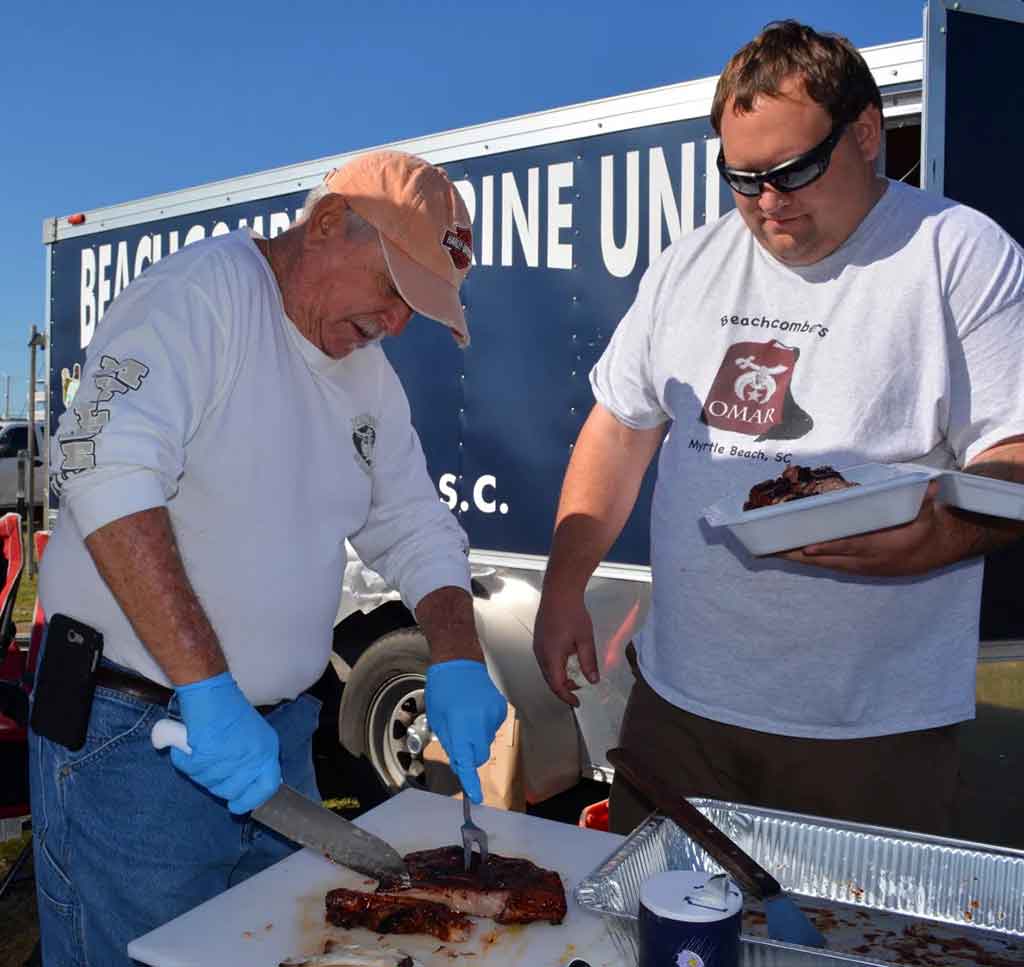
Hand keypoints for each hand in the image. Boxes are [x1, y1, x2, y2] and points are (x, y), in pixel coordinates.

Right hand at [171, 672, 281, 813]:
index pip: (267, 787)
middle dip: (215, 784)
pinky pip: (191, 768)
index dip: (250, 800)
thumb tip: (244, 787)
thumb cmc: (227, 709)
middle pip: (232, 790)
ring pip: (209, 782)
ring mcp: (233, 755)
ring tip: (199, 747)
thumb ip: (252, 760)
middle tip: (207, 766)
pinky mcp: (210, 752)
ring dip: (198, 769)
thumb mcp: (252, 736)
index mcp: (267, 750)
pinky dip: (183, 759)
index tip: (237, 805)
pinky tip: (186, 745)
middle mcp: (254, 755)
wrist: (210, 688)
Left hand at [425, 660, 506, 803]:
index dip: (471, 782)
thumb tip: (460, 762)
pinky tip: (476, 710)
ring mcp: (493, 715)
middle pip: (479, 755)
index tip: (475, 797)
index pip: (468, 761)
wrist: (460, 663)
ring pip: (486, 741)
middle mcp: (480, 722)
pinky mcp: (501, 710)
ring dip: (476, 737)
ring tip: (465, 716)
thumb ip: (451, 742)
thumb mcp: (439, 719)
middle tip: (457, 739)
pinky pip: (492, 728)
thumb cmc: (443, 689)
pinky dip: (483, 726)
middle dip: (469, 754)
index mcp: (461, 725)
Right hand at [533, 588, 597, 706]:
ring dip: (560, 676)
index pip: (556, 685)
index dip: (567, 696)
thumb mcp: (585, 640)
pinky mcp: (539, 639)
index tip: (577, 702)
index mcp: (551, 656)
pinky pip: (545, 659)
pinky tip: (567, 660)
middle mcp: (540, 653)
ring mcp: (538, 645)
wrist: (559, 592)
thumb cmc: (573, 614)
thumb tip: (592, 680)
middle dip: (564, 687)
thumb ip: (588, 662)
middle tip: (580, 688)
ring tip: (576, 675)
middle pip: (549, 679)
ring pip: (547, 669)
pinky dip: (556, 666)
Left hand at [774, 482, 961, 576]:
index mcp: (881, 547)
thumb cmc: (924, 530)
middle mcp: (865, 560)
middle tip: (773, 548)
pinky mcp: (854, 567)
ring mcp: (858, 566)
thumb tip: (931, 486)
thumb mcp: (927, 516)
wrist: (932, 552)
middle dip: (800, 554)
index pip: (850, 547)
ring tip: (771, 551)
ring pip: (822, 563)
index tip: (808, 547)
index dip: (829, 548)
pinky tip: (788, 554)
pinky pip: (826, 563)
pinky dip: (807, 559)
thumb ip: (924, 502)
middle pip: (828, 558)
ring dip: (797, 558)